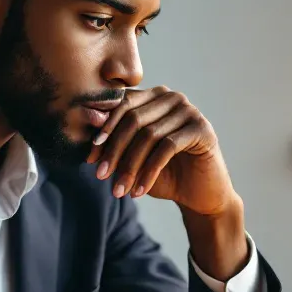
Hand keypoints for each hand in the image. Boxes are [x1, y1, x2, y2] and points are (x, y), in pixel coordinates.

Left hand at [86, 86, 235, 216]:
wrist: (197, 195)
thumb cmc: (162, 173)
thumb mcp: (132, 157)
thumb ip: (113, 140)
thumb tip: (89, 121)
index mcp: (152, 96)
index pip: (121, 105)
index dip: (104, 131)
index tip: (90, 158)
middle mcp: (171, 97)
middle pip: (133, 119)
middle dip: (114, 151)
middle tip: (101, 176)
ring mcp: (189, 110)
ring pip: (149, 135)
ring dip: (130, 166)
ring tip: (118, 190)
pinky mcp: (202, 129)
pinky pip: (167, 147)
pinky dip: (149, 171)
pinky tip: (139, 192)